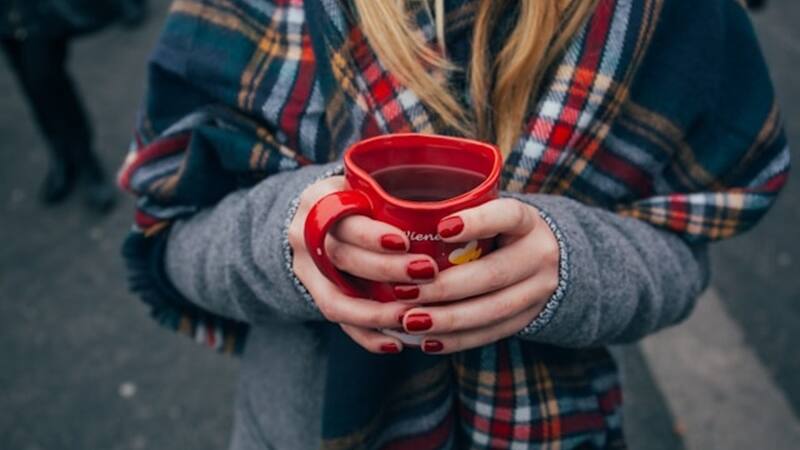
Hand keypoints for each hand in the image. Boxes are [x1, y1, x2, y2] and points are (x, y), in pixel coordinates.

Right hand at [287, 176, 438, 353]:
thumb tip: (459, 200)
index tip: (406, 242)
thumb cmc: (357, 199)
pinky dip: (367, 336)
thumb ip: (393, 193)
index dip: (372, 235)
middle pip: (341, 258)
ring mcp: (305, 270)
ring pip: (335, 299)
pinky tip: (396, 343)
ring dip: (376, 313)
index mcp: (320, 201)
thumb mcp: (364, 185)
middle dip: (385, 270)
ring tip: (411, 318)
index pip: (342, 219)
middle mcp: (305, 236)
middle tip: (427, 273)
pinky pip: (338, 322)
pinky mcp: (314, 296)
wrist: (315, 219)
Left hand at [397, 198, 559, 353]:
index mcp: (527, 222)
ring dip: (447, 319)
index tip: (441, 228)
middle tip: (404, 292)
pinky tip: (428, 341)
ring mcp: (538, 291)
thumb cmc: (500, 231)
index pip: (508, 216)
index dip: (477, 222)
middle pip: (493, 274)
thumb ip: (460, 214)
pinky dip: (457, 339)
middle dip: (445, 287)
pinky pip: (491, 333)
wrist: (549, 260)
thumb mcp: (492, 214)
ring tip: (410, 321)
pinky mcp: (528, 318)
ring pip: (492, 310)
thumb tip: (401, 220)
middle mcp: (539, 255)